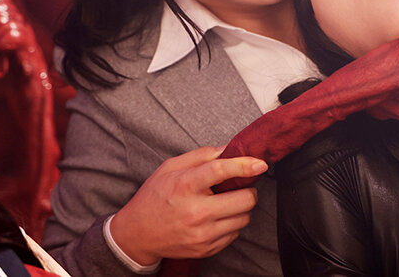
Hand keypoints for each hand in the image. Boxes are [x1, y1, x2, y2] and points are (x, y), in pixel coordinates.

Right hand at [110, 146, 267, 264]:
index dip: (244, 165)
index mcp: (185, 186)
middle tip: (239, 186)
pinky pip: (235, 233)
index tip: (260, 163)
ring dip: (241, 207)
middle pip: (244, 200)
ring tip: (224, 202)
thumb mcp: (171, 167)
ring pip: (244, 218)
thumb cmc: (155, 196)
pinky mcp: (206, 249)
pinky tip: (217, 217)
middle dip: (248, 189)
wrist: (137, 234)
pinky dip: (232, 223)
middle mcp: (195, 212)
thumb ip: (202, 155)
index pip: (220, 171)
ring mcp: (202, 234)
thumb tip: (229, 148)